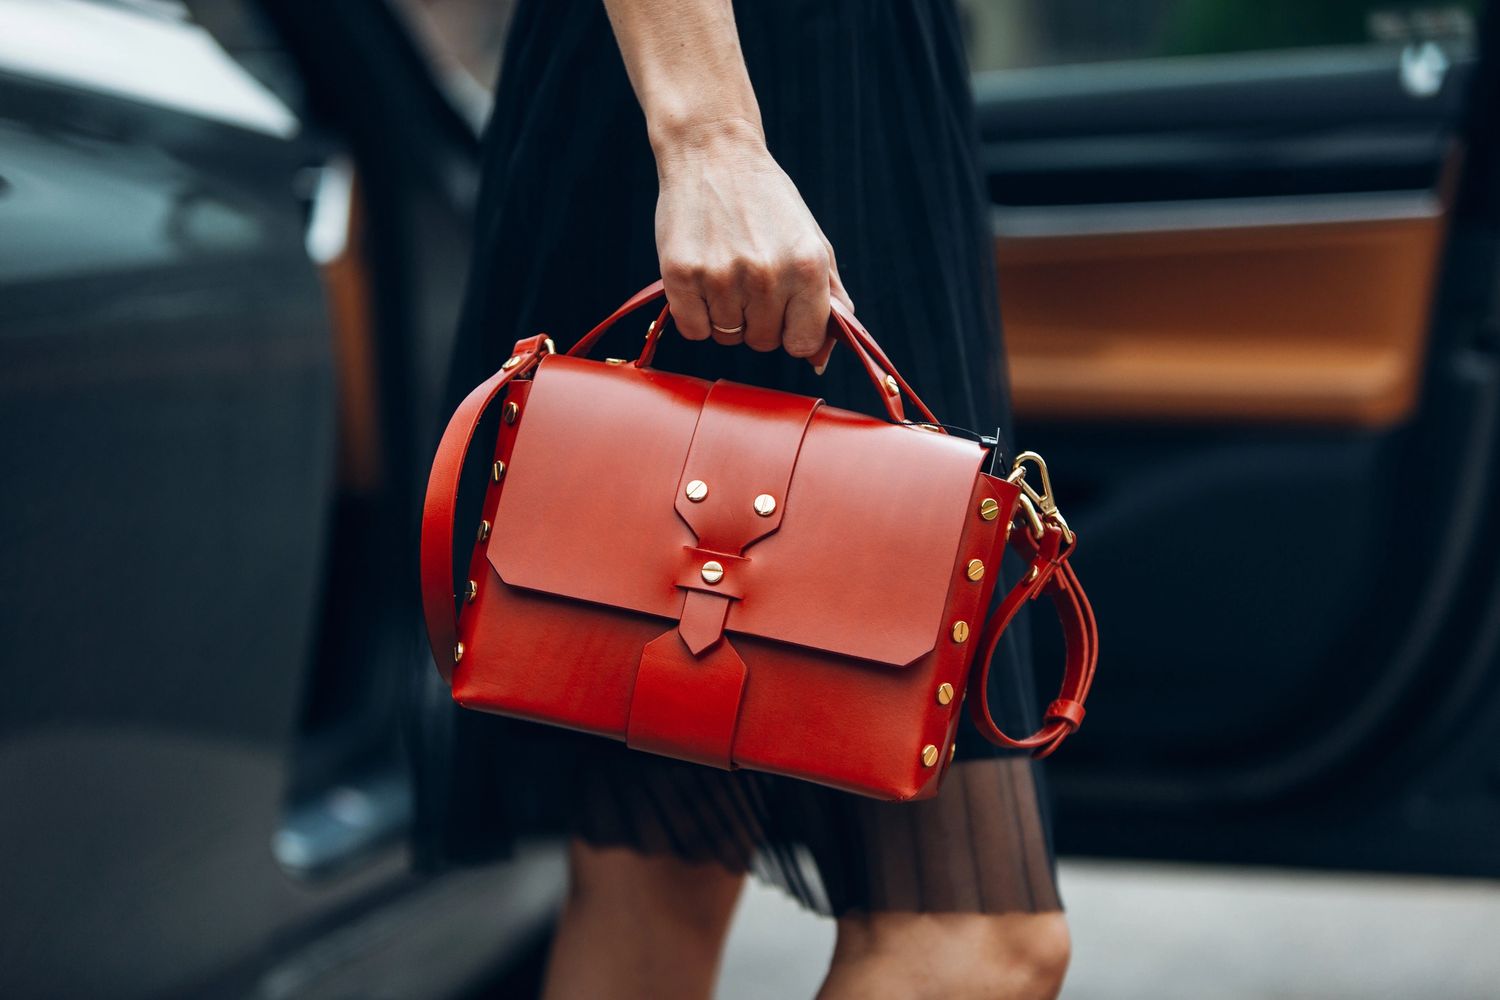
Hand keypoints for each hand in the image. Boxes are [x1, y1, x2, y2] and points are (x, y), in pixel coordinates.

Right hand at [654, 118, 852, 358]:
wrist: (713, 152)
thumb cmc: (766, 201)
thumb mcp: (811, 240)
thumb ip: (828, 298)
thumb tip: (821, 359)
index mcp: (807, 266)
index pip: (804, 343)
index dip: (792, 332)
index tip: (783, 312)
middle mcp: (767, 275)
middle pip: (763, 342)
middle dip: (758, 320)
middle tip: (749, 276)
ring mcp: (722, 276)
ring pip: (727, 336)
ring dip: (725, 314)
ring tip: (725, 268)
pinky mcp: (681, 275)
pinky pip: (694, 330)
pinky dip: (696, 314)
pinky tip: (702, 278)